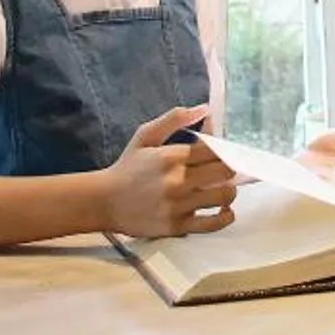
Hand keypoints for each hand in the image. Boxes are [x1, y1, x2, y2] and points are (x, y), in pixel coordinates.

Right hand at [99, 104, 237, 238]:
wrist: (104, 201)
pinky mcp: (177, 226)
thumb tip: (205, 108)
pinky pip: (213, 224)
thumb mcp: (146, 136)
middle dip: (229, 168)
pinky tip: (224, 210)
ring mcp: (179, 205)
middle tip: (225, 169)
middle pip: (225, 171)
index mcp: (172, 156)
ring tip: (223, 188)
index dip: (224, 148)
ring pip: (223, 196)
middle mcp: (178, 181)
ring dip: (229, 191)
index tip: (223, 151)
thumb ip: (175, 119)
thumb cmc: (128, 167)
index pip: (215, 149)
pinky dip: (225, 217)